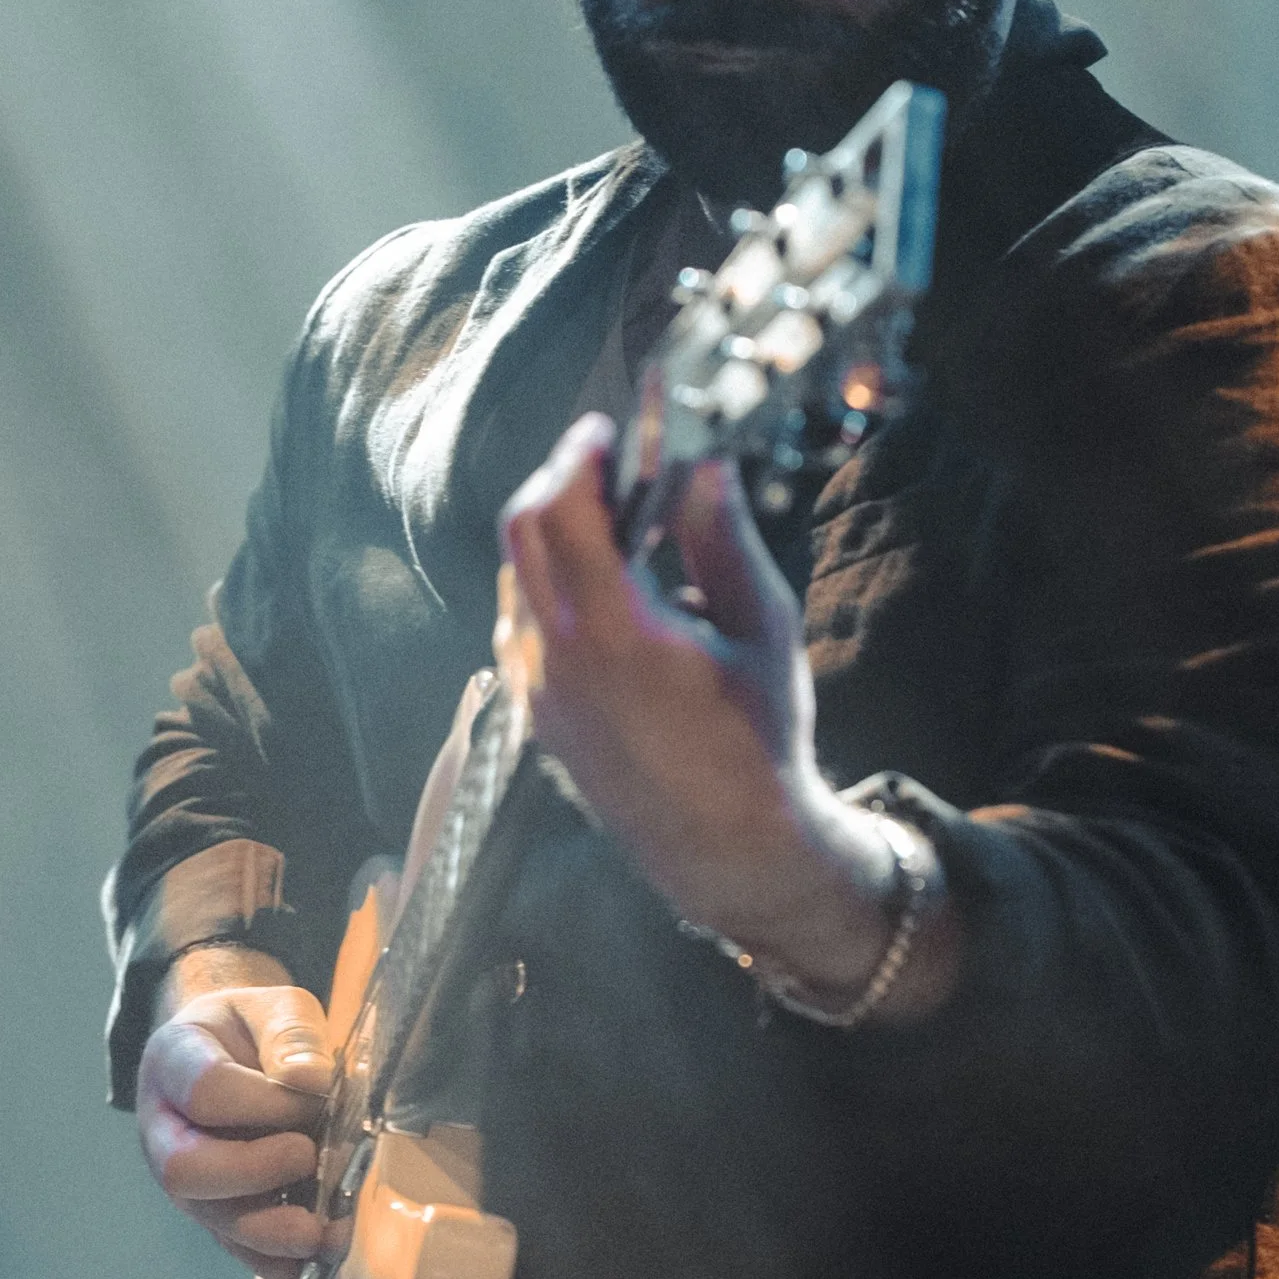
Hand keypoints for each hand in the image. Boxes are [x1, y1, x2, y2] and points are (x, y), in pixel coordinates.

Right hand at [135, 972, 338, 1276]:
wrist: (233, 1051)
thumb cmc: (253, 1028)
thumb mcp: (276, 1005)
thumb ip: (293, 1034)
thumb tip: (309, 1082)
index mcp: (173, 1062)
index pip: (204, 1091)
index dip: (264, 1102)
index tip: (317, 1096)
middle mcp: (165, 1128)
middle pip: (184, 1169)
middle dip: (252, 1173)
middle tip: (306, 1156)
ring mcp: (186, 1177)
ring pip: (210, 1218)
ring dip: (270, 1231)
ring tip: (323, 1231)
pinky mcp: (214, 1211)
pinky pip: (235, 1246)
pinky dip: (277, 1258)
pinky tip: (317, 1254)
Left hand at [498, 416, 927, 1002]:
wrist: (731, 850)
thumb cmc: (762, 740)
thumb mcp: (763, 627)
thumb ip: (723, 537)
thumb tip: (704, 461)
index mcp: (616, 634)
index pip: (564, 511)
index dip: (578, 455)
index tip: (604, 428)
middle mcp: (558, 660)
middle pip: (522, 532)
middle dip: (558, 480)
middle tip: (605, 459)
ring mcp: (537, 692)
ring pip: (515, 576)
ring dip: (551, 533)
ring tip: (612, 523)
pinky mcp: (534, 714)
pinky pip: (519, 625)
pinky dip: (546, 585)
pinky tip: (600, 587)